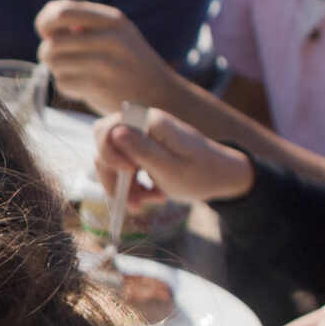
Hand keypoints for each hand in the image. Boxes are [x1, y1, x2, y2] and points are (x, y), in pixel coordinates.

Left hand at [37, 0, 177, 113]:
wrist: (161, 95)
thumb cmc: (131, 63)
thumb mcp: (119, 34)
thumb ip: (87, 25)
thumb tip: (46, 24)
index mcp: (113, 20)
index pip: (61, 11)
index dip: (45, 21)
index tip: (46, 32)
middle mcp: (109, 39)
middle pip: (52, 43)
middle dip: (49, 53)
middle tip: (60, 58)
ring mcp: (104, 64)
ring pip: (55, 64)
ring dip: (59, 70)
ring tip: (77, 72)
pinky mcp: (98, 87)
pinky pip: (62, 83)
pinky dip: (67, 86)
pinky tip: (84, 86)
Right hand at [95, 106, 254, 204]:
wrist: (220, 177)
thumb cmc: (202, 174)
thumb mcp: (173, 169)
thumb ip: (143, 151)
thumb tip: (115, 131)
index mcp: (151, 123)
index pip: (107, 129)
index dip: (109, 153)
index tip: (129, 174)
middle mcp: (140, 125)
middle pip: (104, 146)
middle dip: (112, 176)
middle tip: (133, 199)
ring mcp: (138, 137)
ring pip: (109, 161)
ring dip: (122, 186)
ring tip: (147, 202)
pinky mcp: (138, 150)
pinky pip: (119, 168)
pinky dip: (129, 186)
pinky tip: (149, 196)